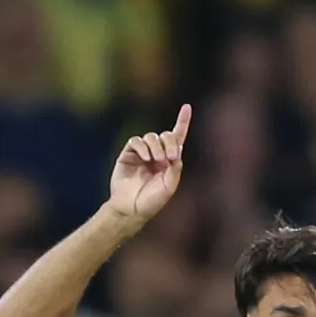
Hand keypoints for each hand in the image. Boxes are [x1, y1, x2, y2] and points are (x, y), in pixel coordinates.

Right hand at [107, 105, 191, 224]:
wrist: (130, 209)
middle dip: (170, 142)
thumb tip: (177, 150)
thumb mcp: (169, 186)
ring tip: (156, 160)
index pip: (177, 138)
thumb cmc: (151, 202)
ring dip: (156, 146)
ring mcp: (142, 153)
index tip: (187, 107)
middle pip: (166, 135)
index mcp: (169, 161)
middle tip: (170, 158)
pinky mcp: (128, 154)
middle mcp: (157, 154)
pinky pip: (136, 141)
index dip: (182, 122)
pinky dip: (142, 146)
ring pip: (151, 136)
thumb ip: (175, 168)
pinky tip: (146, 158)